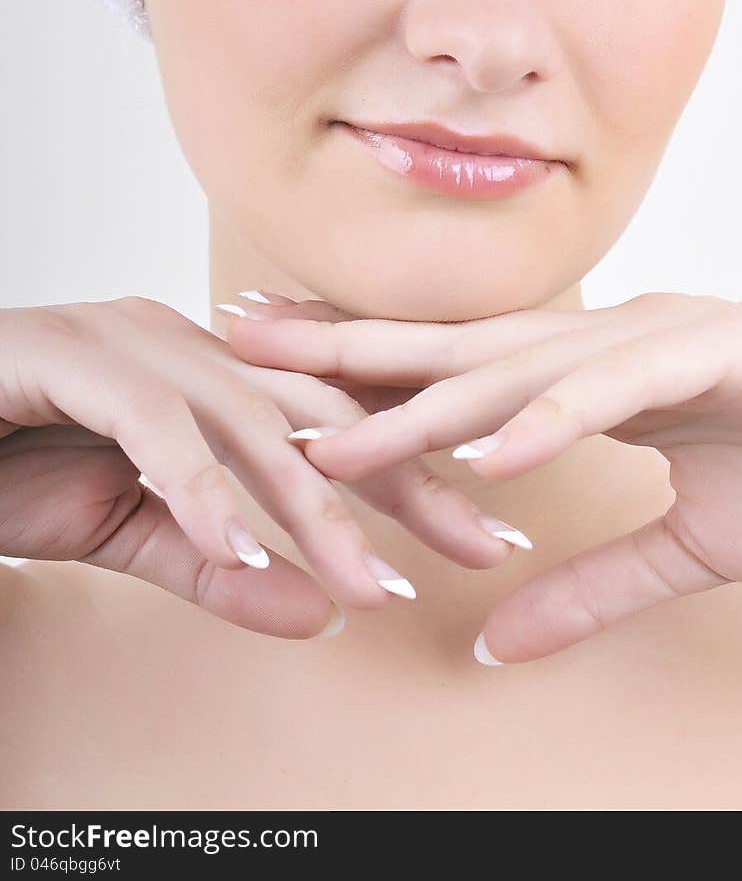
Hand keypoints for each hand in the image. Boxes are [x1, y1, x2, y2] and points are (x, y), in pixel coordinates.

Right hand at [0, 297, 518, 639]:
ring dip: (306, 503)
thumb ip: (221, 567)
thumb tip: (322, 614)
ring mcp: (126, 338)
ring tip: (361, 579)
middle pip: (317, 409)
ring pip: (244, 416)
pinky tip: (236, 546)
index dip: (411, 473)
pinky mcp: (67, 354)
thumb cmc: (11, 464)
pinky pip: (149, 422)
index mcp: (207, 373)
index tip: (482, 535)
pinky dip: (194, 487)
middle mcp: (182, 341)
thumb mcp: (129, 532)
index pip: (331, 421)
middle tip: (478, 544)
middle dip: (402, 476)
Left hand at [223, 293, 741, 661]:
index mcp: (597, 374)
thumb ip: (588, 585)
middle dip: (351, 346)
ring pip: (523, 367)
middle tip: (245, 341)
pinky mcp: (722, 350)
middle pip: (459, 345)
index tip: (276, 372)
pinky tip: (486, 451)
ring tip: (335, 434)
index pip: (460, 368)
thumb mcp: (686, 550)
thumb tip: (493, 638)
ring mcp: (664, 337)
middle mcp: (614, 340)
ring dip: (426, 402)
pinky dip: (553, 418)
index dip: (367, 366)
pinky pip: (619, 389)